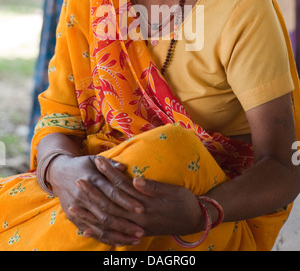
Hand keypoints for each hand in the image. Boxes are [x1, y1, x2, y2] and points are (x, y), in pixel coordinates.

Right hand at [47, 154, 144, 246]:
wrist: (58, 172)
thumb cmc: (82, 165)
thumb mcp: (94, 159)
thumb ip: (110, 164)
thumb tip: (124, 168)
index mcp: (92, 179)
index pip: (112, 192)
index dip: (126, 201)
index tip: (141, 209)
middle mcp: (84, 195)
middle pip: (107, 212)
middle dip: (125, 223)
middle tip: (141, 230)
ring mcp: (77, 207)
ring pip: (99, 225)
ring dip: (118, 235)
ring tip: (135, 240)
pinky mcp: (72, 217)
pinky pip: (91, 230)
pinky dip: (105, 238)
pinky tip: (119, 242)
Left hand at [72, 156, 203, 243]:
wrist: (195, 220)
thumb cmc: (185, 201)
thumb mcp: (172, 191)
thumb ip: (152, 187)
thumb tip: (135, 180)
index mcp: (145, 203)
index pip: (122, 185)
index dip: (109, 173)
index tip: (97, 161)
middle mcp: (137, 216)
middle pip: (111, 203)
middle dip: (94, 191)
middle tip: (78, 180)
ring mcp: (136, 226)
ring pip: (109, 219)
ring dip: (91, 212)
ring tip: (74, 207)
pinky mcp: (137, 231)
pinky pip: (115, 233)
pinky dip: (100, 231)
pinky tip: (87, 229)